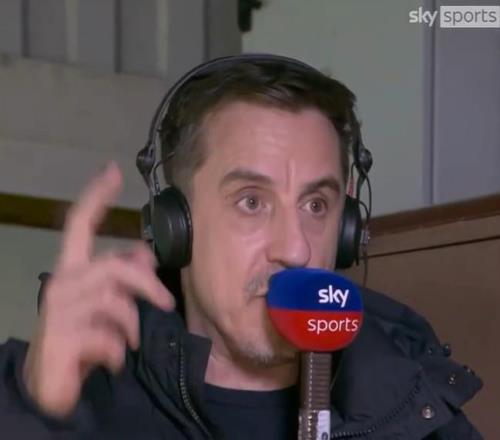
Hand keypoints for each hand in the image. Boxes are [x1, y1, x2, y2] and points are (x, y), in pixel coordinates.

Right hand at [23, 163, 174, 417]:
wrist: (51, 384)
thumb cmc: (82, 335)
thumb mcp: (107, 304)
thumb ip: (123, 277)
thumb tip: (146, 253)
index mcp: (71, 270)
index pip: (80, 224)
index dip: (96, 197)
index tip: (113, 170)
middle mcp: (61, 283)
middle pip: (114, 266)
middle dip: (146, 283)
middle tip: (166, 302)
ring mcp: (58, 312)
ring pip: (114, 302)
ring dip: (130, 325)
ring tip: (129, 341)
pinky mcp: (60, 340)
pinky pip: (107, 338)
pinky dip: (118, 351)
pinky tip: (111, 360)